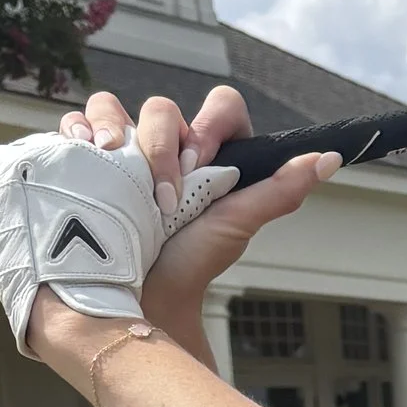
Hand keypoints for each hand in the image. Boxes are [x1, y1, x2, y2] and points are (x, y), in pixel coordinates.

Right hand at [56, 83, 336, 344]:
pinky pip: (76, 125)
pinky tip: (85, 151)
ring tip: (111, 159)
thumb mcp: (237, 225)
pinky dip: (76, 130)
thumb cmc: (191, 266)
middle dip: (162, 143)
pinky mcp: (86, 163)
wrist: (139, 300)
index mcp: (209, 158)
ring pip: (112, 106)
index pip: (219, 107)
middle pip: (162, 108)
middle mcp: (167, 151)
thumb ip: (281, 189)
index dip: (212, 124)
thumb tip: (329, 158)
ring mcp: (124, 156)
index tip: (204, 159)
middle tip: (164, 189)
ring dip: (112, 128)